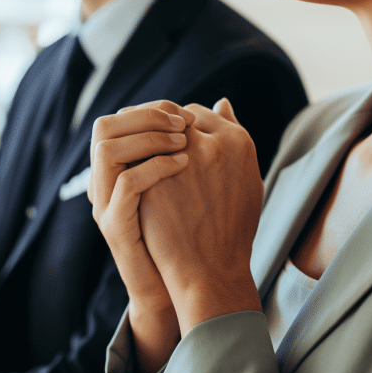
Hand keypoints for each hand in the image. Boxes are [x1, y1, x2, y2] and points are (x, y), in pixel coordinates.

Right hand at [90, 100, 195, 372]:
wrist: (186, 286)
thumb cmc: (195, 231)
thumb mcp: (198, 178)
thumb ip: (204, 141)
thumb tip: (224, 102)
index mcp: (121, 170)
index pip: (120, 119)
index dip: (151, 109)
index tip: (184, 112)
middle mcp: (105, 184)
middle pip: (105, 127)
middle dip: (146, 116)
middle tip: (182, 121)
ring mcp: (105, 206)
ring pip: (106, 149)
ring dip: (147, 137)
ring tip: (183, 140)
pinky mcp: (115, 226)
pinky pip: (126, 185)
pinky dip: (155, 167)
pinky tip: (183, 163)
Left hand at [139, 99, 263, 334]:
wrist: (211, 270)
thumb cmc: (233, 228)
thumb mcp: (246, 179)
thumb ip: (233, 136)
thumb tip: (221, 101)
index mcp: (238, 141)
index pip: (199, 112)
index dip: (180, 121)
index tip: (170, 133)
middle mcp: (211, 145)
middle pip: (173, 115)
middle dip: (156, 122)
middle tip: (143, 132)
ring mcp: (180, 162)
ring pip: (149, 131)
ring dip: (139, 134)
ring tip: (132, 146)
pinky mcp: (152, 180)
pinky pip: (135, 155)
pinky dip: (128, 157)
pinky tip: (125, 167)